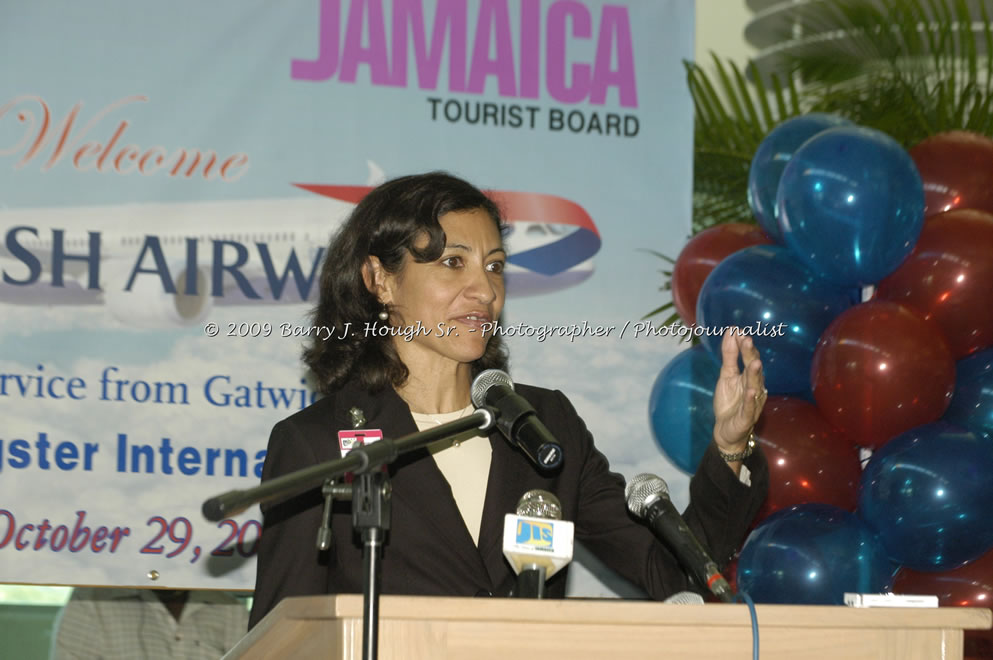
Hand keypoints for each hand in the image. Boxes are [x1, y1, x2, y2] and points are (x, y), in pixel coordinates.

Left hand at [712, 329, 766, 453]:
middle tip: (747, 339)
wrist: (726, 430)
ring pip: (755, 386)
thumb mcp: (726, 376)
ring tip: (754, 362)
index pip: (749, 358)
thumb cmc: (730, 401)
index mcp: (749, 377)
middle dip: (750, 355)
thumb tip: (731, 332)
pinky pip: (750, 408)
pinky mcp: (747, 417)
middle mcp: (754, 387)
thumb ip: (729, 356)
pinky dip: (751, 400)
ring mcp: (753, 402)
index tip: (738, 331)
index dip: (744, 346)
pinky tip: (751, 391)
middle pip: (753, 369)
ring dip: (755, 375)